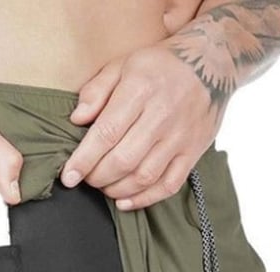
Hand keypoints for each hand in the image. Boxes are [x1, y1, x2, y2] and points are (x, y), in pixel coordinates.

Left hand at [60, 43, 229, 209]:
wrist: (212, 62)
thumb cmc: (159, 66)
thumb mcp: (123, 65)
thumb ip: (97, 91)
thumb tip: (76, 119)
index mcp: (141, 90)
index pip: (106, 133)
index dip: (84, 159)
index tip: (68, 176)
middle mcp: (163, 116)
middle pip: (123, 160)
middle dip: (97, 177)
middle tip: (86, 179)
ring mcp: (181, 137)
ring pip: (144, 177)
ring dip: (117, 190)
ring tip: (104, 187)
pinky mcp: (193, 152)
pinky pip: (168, 185)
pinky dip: (144, 199)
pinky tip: (125, 201)